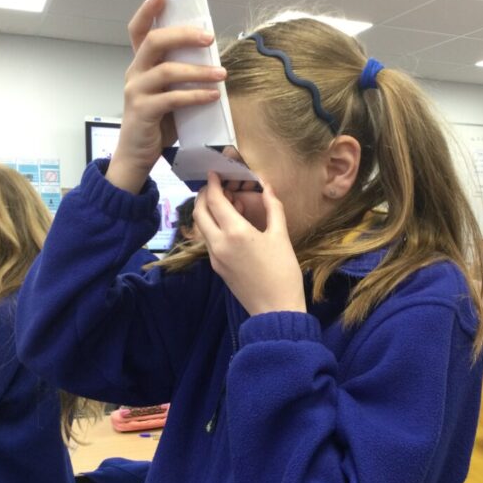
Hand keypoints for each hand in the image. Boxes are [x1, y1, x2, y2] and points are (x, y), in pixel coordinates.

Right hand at [107, 0, 225, 193]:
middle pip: (154, 41)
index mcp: (140, 66)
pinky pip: (172, 98)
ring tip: (221, 74)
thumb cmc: (156, 124)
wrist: (136, 156)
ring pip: (166, 70)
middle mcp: (134, 74)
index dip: (147, 10)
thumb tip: (212, 64)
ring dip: (198, 70)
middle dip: (183, 35)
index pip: (137, 31)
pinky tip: (212, 95)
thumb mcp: (167, 96)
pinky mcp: (144, 112)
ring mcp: (136, 92)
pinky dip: (195, 95)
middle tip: (208, 37)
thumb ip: (179, 78)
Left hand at [194, 172, 306, 315]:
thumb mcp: (281, 236)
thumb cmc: (283, 272)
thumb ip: (273, 207)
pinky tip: (231, 226)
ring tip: (228, 205)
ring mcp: (215, 257)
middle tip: (216, 187)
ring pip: (202, 228)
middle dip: (204, 196)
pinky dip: (214, 227)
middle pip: (200, 212)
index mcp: (235, 233)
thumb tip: (267, 186)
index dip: (213, 184)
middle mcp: (218, 244)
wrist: (275, 309)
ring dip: (208, 212)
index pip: (215, 200)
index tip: (214, 173)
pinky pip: (209, 241)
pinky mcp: (217, 268)